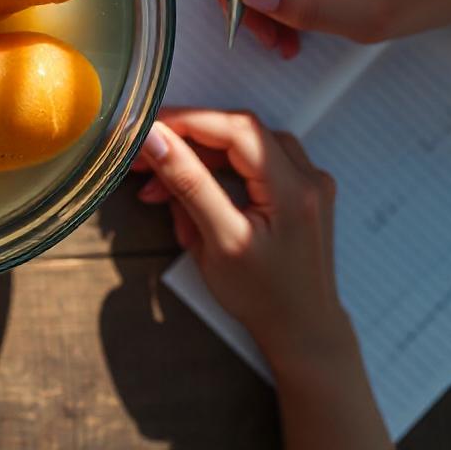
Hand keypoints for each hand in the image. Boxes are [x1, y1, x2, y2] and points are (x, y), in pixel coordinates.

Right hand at [133, 108, 349, 362]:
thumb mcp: (217, 242)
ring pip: (241, 149)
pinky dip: (217, 176)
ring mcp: (307, 182)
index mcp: (293, 189)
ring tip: (158, 192)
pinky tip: (189, 203)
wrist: (302, 330)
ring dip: (197, 162)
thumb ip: (189, 184)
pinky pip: (251, 166)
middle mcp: (308, 177)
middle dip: (187, 144)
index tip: (148, 126)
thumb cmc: (262, 297)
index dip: (189, 120)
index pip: (237, 129)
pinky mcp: (298, 191)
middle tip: (143, 161)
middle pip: (238, 134)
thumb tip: (157, 139)